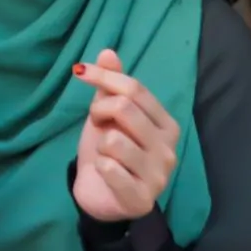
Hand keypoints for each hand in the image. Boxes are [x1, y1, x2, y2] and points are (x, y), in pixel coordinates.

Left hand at [70, 50, 179, 223]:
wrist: (101, 196)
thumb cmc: (108, 151)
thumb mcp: (108, 115)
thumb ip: (111, 85)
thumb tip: (108, 52)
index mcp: (166, 124)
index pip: (135, 89)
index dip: (104, 77)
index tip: (81, 72)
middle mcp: (169, 148)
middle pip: (125, 109)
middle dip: (99, 111)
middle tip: (96, 123)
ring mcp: (159, 175)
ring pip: (114, 140)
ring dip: (100, 145)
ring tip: (104, 153)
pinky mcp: (142, 198)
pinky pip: (109, 168)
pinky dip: (99, 167)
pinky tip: (105, 174)